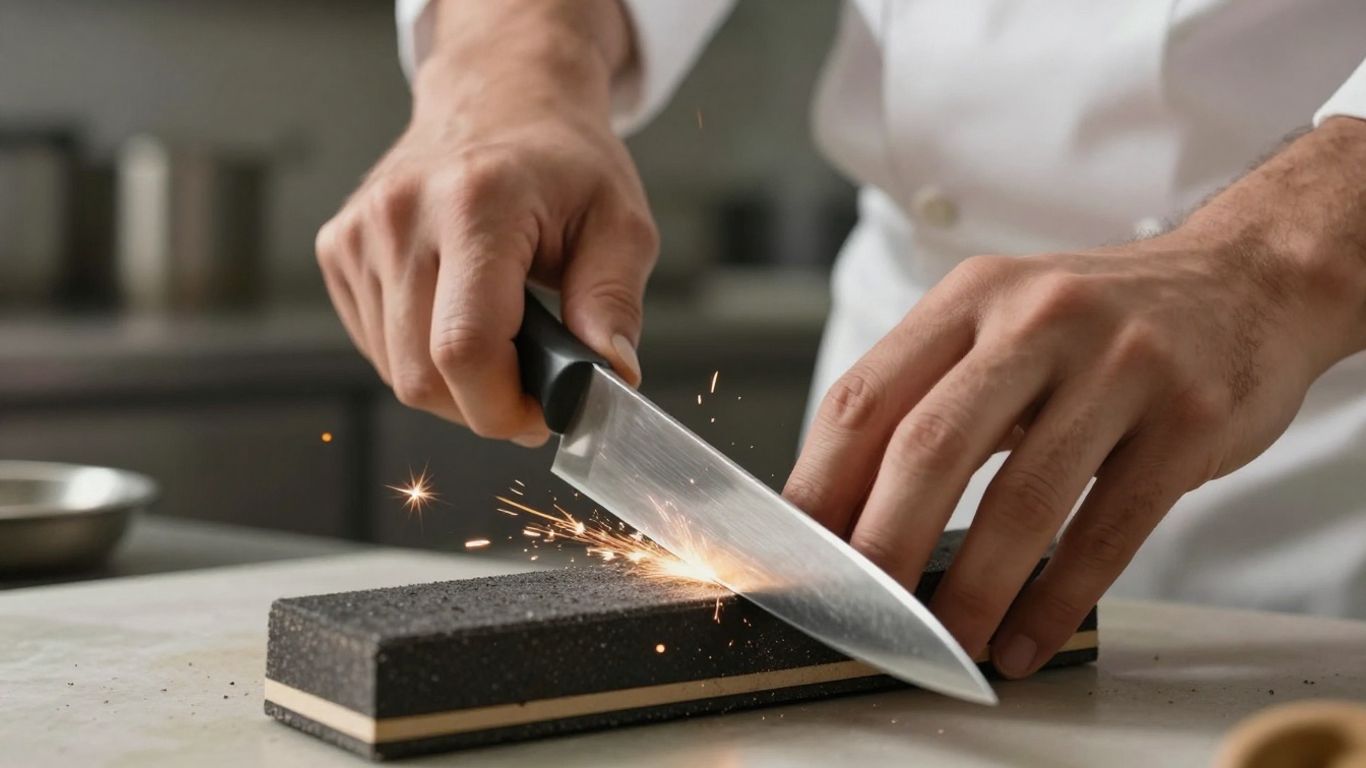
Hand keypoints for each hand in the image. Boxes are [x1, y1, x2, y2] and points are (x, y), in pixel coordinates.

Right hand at [315, 1, 653, 445]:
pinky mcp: (336, 249)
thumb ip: (615, 301)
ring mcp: (358, 232)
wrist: (499, 98)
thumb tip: (610, 376)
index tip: (542, 414)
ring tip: (502, 341)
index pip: (464, 348)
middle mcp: (402, 215)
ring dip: (453, 385)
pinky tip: (458, 317)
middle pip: (421, 376)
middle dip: (483, 406)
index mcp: (476, 204)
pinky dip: (421, 357)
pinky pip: (376, 347)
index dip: (503, 408)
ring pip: (395, 372)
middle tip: (531, 388)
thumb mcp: (621, 221)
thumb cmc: (563, 162)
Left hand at [784, 118, 1365, 677]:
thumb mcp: (1000, 324)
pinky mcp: (1186, 420)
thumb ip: (926, 395)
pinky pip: (1107, 530)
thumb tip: (838, 506)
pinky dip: (1056, 599)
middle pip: (928, 447)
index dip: (819, 486)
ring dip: (973, 591)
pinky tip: (1026, 639)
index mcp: (970, 298)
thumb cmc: (1097, 325)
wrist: (1244, 282)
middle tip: (863, 613)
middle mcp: (1036, 319)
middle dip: (882, 546)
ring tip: (947, 642)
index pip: (864, 397)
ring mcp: (1119, 366)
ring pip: (1020, 499)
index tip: (801, 556)